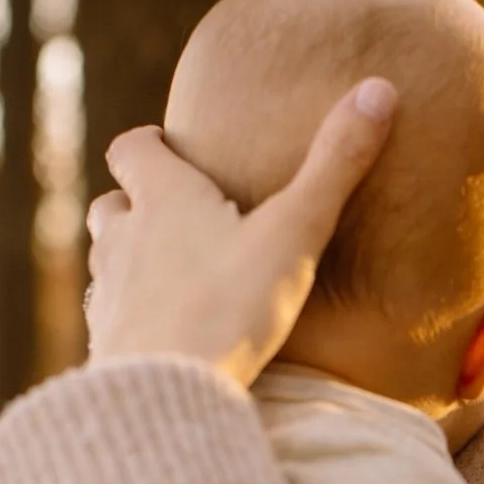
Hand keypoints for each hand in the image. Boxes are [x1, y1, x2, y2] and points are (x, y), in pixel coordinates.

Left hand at [85, 80, 396, 384]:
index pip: (132, 149)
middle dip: (134, 203)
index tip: (169, 146)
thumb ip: (335, 166)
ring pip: (104, 260)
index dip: (148, 144)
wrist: (165, 395)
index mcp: (162, 199)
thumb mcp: (295, 233)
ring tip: (166, 273)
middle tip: (173, 213)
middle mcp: (122, 239)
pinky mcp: (105, 346)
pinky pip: (109, 319)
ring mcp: (107, 294)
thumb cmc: (229, 307)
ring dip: (128, 257)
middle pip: (109, 204)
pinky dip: (129, 316)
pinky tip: (160, 335)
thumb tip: (379, 89)